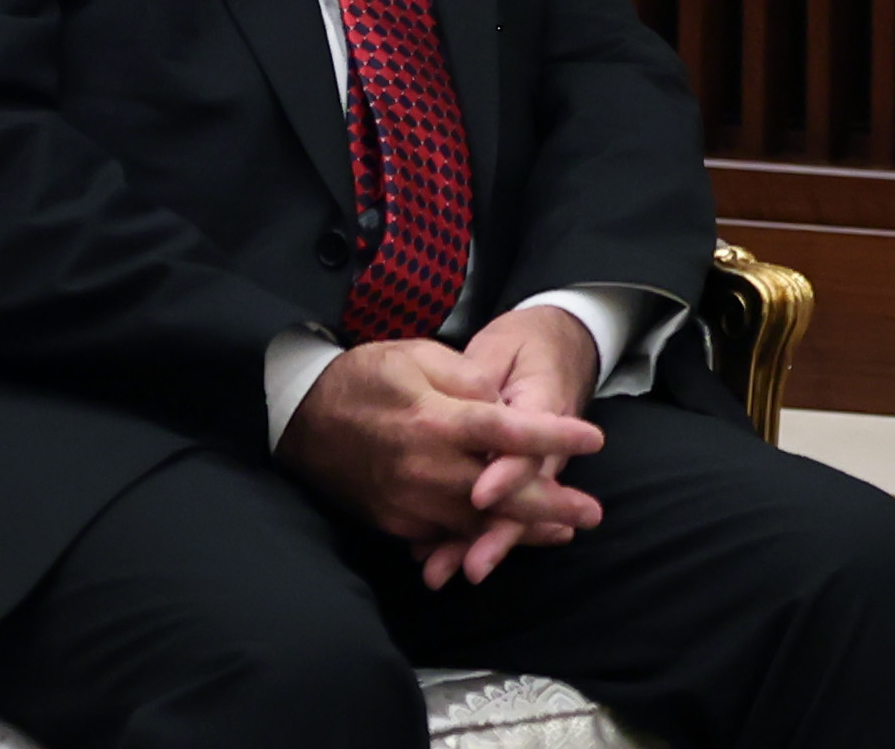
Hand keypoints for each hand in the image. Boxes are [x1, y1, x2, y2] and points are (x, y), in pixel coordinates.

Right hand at [279, 329, 604, 587]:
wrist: (300, 416)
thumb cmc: (366, 376)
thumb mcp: (419, 356)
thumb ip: (468, 380)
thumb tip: (505, 404)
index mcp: (434, 419)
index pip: (506, 431)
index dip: (553, 436)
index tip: (594, 439)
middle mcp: (423, 467)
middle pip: (497, 494)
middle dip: (550, 506)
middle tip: (593, 514)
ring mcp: (406, 500)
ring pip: (473, 525)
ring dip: (521, 531)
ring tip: (564, 531)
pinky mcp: (392, 520)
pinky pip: (442, 534)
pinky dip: (478, 538)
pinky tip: (506, 538)